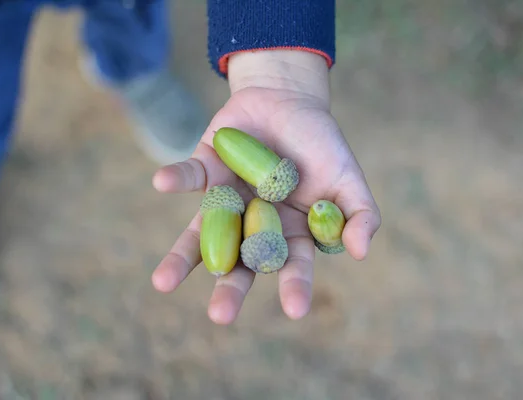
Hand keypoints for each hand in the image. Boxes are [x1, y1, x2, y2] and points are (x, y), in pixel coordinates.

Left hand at [150, 50, 380, 323]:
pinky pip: (188, 178)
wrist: (288, 99)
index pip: (292, 264)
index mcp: (288, 231)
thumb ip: (360, 213)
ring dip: (183, 257)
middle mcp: (251, 224)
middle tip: (220, 316)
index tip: (296, 310)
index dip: (295, 286)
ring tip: (162, 283)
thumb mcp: (347, 176)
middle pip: (240, 263)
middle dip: (229, 288)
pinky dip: (175, 179)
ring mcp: (225, 201)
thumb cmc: (321, 143)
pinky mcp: (204, 171)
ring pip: (201, 235)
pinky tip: (161, 183)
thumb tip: (361, 253)